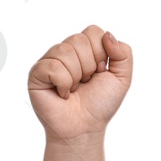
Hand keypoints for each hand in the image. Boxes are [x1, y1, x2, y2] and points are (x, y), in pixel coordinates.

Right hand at [27, 25, 132, 142]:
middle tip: (85, 83)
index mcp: (84, 49)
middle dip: (89, 66)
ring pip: (65, 51)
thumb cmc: (99, 105)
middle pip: (79, 40)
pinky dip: (63, 83)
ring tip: (73, 89)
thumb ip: (124, 53)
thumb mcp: (122, 78)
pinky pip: (52, 66)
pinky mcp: (36, 73)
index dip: (101, 54)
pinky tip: (62, 93)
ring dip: (76, 76)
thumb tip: (108, 35)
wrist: (84, 128)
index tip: (100, 73)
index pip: (93, 31)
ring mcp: (49, 61)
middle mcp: (65, 51)